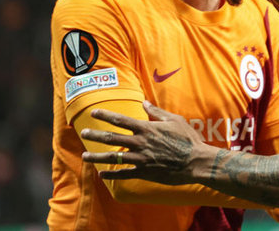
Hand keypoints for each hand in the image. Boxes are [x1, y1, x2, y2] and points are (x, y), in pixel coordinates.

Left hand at [81, 101, 204, 184]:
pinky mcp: (144, 172)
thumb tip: (144, 103)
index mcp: (146, 128)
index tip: (94, 112)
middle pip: (112, 138)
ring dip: (97, 157)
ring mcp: (141, 158)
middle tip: (83, 132)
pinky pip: (124, 174)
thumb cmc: (188, 139)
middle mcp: (140, 143)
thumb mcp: (174, 120)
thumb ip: (157, 112)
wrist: (195, 162)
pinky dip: (112, 175)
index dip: (106, 115)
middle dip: (95, 134)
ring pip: (113, 157)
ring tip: (84, 156)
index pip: (121, 120)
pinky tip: (102, 175)